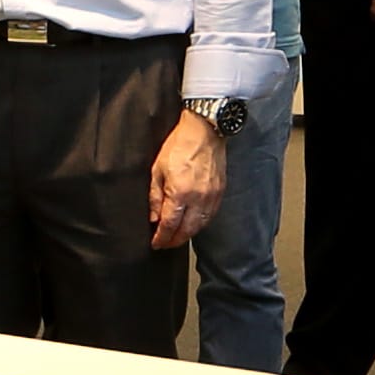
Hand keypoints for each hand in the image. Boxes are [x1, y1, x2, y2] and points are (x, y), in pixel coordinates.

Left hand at [147, 112, 222, 249]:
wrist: (204, 130)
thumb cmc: (179, 145)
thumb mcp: (157, 170)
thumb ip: (155, 197)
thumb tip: (154, 218)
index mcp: (180, 193)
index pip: (169, 225)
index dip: (161, 238)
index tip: (155, 243)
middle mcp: (198, 198)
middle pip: (186, 230)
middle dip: (174, 241)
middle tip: (165, 244)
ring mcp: (211, 196)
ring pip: (200, 226)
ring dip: (187, 235)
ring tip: (177, 237)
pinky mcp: (220, 192)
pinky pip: (210, 216)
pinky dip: (200, 224)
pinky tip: (192, 224)